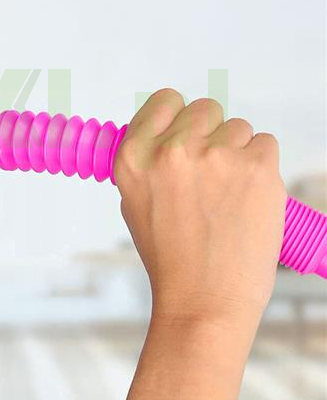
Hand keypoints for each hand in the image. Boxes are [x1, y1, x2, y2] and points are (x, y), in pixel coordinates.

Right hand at [114, 88, 285, 321]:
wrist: (204, 299)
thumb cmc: (169, 255)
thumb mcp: (134, 201)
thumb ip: (148, 161)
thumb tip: (170, 133)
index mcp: (134, 156)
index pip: (164, 100)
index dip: (178, 116)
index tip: (186, 131)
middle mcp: (171, 150)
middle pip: (205, 108)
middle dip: (210, 133)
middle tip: (211, 170)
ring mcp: (215, 157)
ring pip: (238, 127)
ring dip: (237, 152)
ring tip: (229, 192)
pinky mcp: (256, 169)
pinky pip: (265, 143)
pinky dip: (261, 165)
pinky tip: (248, 195)